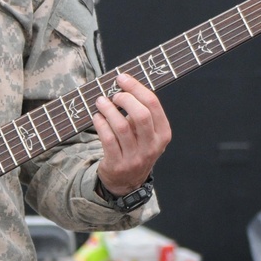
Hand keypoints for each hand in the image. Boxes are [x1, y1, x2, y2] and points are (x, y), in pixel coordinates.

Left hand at [93, 71, 170, 195]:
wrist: (127, 182)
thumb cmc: (136, 148)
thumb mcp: (147, 133)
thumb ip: (140, 112)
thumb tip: (123, 85)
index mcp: (163, 134)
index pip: (153, 104)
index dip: (136, 88)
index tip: (122, 78)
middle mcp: (152, 146)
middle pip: (141, 115)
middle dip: (125, 99)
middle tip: (114, 94)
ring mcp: (135, 157)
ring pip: (121, 127)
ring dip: (108, 110)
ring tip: (100, 102)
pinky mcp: (117, 164)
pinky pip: (107, 139)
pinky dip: (100, 124)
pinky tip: (97, 117)